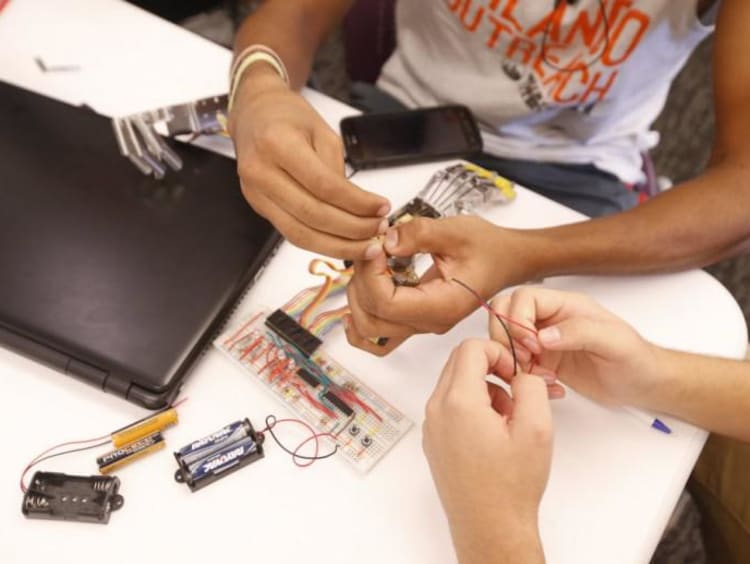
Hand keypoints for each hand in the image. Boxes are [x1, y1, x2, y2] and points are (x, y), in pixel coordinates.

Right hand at [228, 66, 390, 258]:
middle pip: (312, 215)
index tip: (381, 208)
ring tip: (366, 245)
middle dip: (352, 229)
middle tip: (378, 230)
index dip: (357, 203)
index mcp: (277, 144)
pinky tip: (343, 244)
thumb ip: (338, 171)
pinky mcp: (259, 207)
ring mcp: (255, 193)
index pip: (323, 186)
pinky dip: (321, 243)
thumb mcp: (323, 132)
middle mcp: (260, 172)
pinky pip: (292, 233)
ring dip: (338, 246)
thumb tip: (359, 210)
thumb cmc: (288, 117)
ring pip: (300, 234)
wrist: (255, 114)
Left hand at [344, 215, 533, 354]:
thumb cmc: (489, 248)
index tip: (374, 247)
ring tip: (370, 265)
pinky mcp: (415, 318)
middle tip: (370, 252)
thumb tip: (386, 241)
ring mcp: (421, 324)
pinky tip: (362, 290)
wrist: (507, 260)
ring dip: (358, 297)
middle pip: (372, 321)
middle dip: (360, 284)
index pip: (388, 304)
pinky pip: (378, 332)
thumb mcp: (457, 230)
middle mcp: (430, 322)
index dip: (371, 275)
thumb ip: (419, 233)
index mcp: (443, 305)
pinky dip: (361, 316)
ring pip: (369, 330)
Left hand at [423, 339, 549, 563]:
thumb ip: (530, 386)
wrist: (490, 528)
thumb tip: (520, 373)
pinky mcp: (434, 440)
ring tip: (510, 418)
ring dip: (484, 389)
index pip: (471, 348)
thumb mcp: (536, 427)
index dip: (499, 352)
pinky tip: (495, 432)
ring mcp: (432, 426)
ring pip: (454, 383)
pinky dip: (473, 406)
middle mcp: (437, 410)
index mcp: (458, 401)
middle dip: (491, 368)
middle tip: (517, 391)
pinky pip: (450, 406)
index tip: (516, 374)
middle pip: (459, 362)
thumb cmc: (511, 485)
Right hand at [490, 287, 661, 406]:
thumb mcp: (614, 342)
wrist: (643, 385)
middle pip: (506, 312)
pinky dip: (523, 376)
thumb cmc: (636, 360)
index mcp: (566, 305)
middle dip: (507, 337)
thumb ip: (580, 332)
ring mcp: (544, 339)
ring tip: (537, 375)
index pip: (524, 298)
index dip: (518, 319)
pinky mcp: (543, 361)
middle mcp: (551, 318)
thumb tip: (542, 335)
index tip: (533, 345)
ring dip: (513, 358)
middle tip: (525, 360)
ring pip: (507, 337)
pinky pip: (517, 362)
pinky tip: (549, 386)